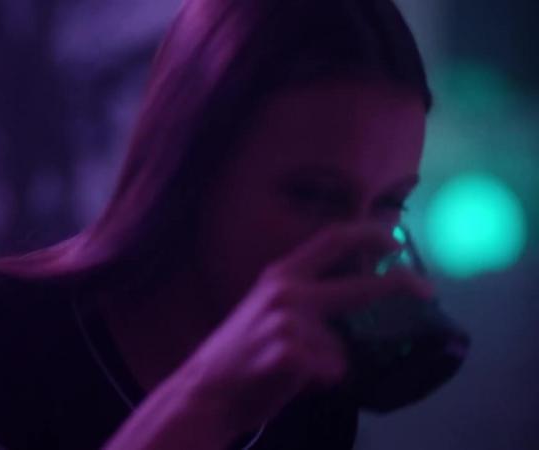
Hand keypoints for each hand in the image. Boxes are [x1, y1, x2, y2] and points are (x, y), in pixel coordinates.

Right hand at [176, 223, 432, 435]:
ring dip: (332, 362)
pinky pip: (333, 371)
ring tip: (298, 368)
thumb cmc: (240, 353)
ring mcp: (289, 323)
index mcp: (281, 275)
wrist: (206, 389)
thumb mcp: (268, 310)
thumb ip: (308, 298)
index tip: (396, 237)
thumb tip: (357, 295)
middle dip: (400, 285)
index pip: (333, 239)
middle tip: (426, 290)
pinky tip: (292, 380)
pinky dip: (321, 381)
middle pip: (361, 286)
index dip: (370, 233)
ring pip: (344, 345)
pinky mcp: (291, 355)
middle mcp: (287, 292)